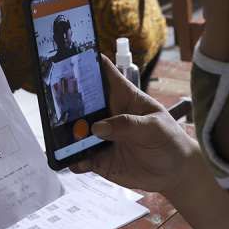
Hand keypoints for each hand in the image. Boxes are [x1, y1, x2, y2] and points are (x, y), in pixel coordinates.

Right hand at [71, 56, 201, 195]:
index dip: (87, 62)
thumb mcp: (155, 127)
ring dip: (66, 134)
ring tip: (57, 137)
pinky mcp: (99, 159)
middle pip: (81, 102)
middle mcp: (108, 113)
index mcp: (123, 96)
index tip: (67, 57)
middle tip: (52, 102)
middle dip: (66, 101)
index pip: (103, 72)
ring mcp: (101, 136)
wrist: (175, 172)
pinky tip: (71, 161)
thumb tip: (97, 127)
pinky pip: (80, 158)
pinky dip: (72, 159)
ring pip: (76, 132)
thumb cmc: (169, 140)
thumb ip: (128, 125)